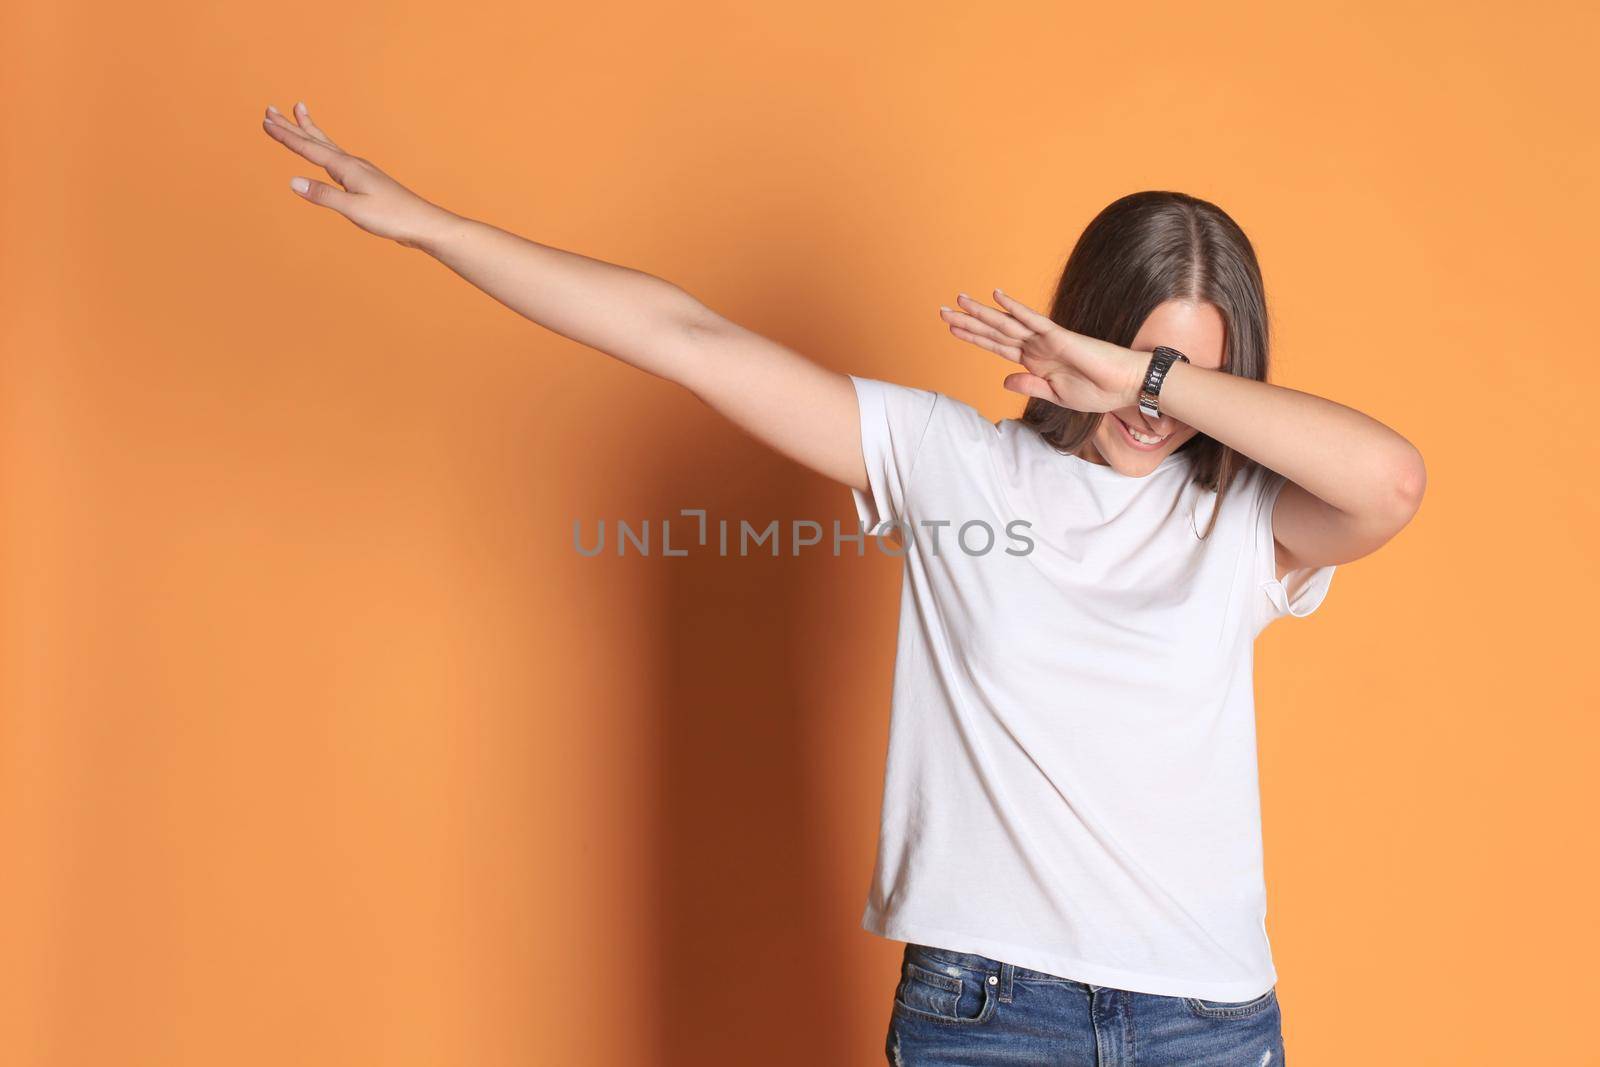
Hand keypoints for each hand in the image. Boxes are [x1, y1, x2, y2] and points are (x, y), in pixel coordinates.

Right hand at [260, 101, 454, 249]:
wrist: (423, 224)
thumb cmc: (392, 218)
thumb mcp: (354, 209)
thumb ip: (323, 195)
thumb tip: (293, 182)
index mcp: (347, 168)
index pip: (309, 149)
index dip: (286, 136)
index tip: (266, 121)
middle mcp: (352, 164)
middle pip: (315, 140)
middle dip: (292, 126)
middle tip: (271, 109)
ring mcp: (360, 171)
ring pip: (327, 145)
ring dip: (309, 130)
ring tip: (298, 112)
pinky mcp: (365, 181)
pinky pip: (337, 158)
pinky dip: (324, 149)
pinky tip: (325, 152)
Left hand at [939, 289, 1147, 412]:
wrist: (1126, 388)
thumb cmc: (1097, 392)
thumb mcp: (1056, 397)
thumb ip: (1029, 386)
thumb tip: (1003, 380)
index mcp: (1034, 363)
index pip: (996, 347)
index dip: (974, 337)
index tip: (952, 328)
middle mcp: (1036, 348)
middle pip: (995, 332)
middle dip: (968, 322)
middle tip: (942, 310)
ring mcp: (1046, 340)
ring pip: (1007, 324)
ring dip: (982, 312)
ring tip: (959, 301)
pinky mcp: (1059, 337)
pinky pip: (1033, 320)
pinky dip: (1014, 308)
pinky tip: (996, 296)